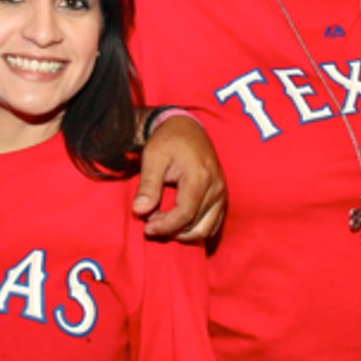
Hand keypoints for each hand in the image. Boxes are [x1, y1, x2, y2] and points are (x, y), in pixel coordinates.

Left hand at [132, 116, 225, 241]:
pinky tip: (177, 223)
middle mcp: (216, 186)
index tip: (146, 228)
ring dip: (183, 233)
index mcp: (200, 176)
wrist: (186, 127)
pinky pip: (213, 224)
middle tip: (151, 222)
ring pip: (206, 229)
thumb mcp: (153, 157)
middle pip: (195, 225)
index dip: (165, 226)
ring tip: (162, 222)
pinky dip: (194, 229)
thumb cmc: (168, 140)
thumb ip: (147, 185)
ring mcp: (222, 192)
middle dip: (171, 230)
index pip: (184, 214)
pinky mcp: (222, 196)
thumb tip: (139, 211)